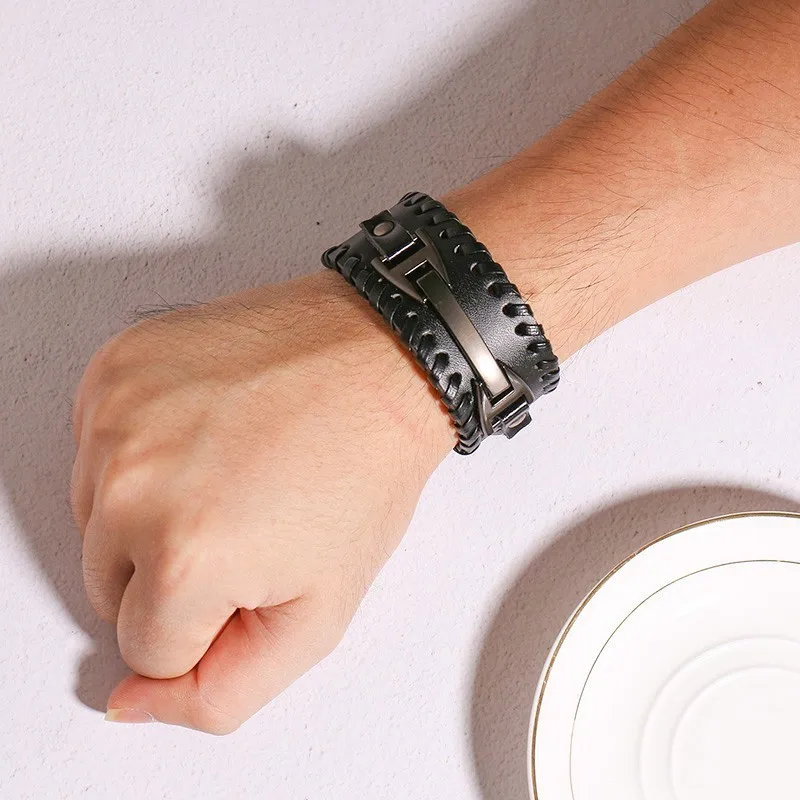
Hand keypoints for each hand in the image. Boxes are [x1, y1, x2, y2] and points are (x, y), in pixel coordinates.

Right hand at [70, 270, 451, 732]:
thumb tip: (135, 699)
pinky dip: (142, 454)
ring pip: (98, 519)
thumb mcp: (318, 615)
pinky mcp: (116, 370)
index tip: (257, 568)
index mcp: (185, 555)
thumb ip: (220, 690)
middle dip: (174, 571)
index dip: (209, 619)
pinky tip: (208, 432)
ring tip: (233, 470)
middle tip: (248, 518)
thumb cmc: (364, 468)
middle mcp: (133, 484)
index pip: (147, 647)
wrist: (377, 361)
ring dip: (153, 511)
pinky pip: (97, 451)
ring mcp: (117, 416)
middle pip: (110, 586)